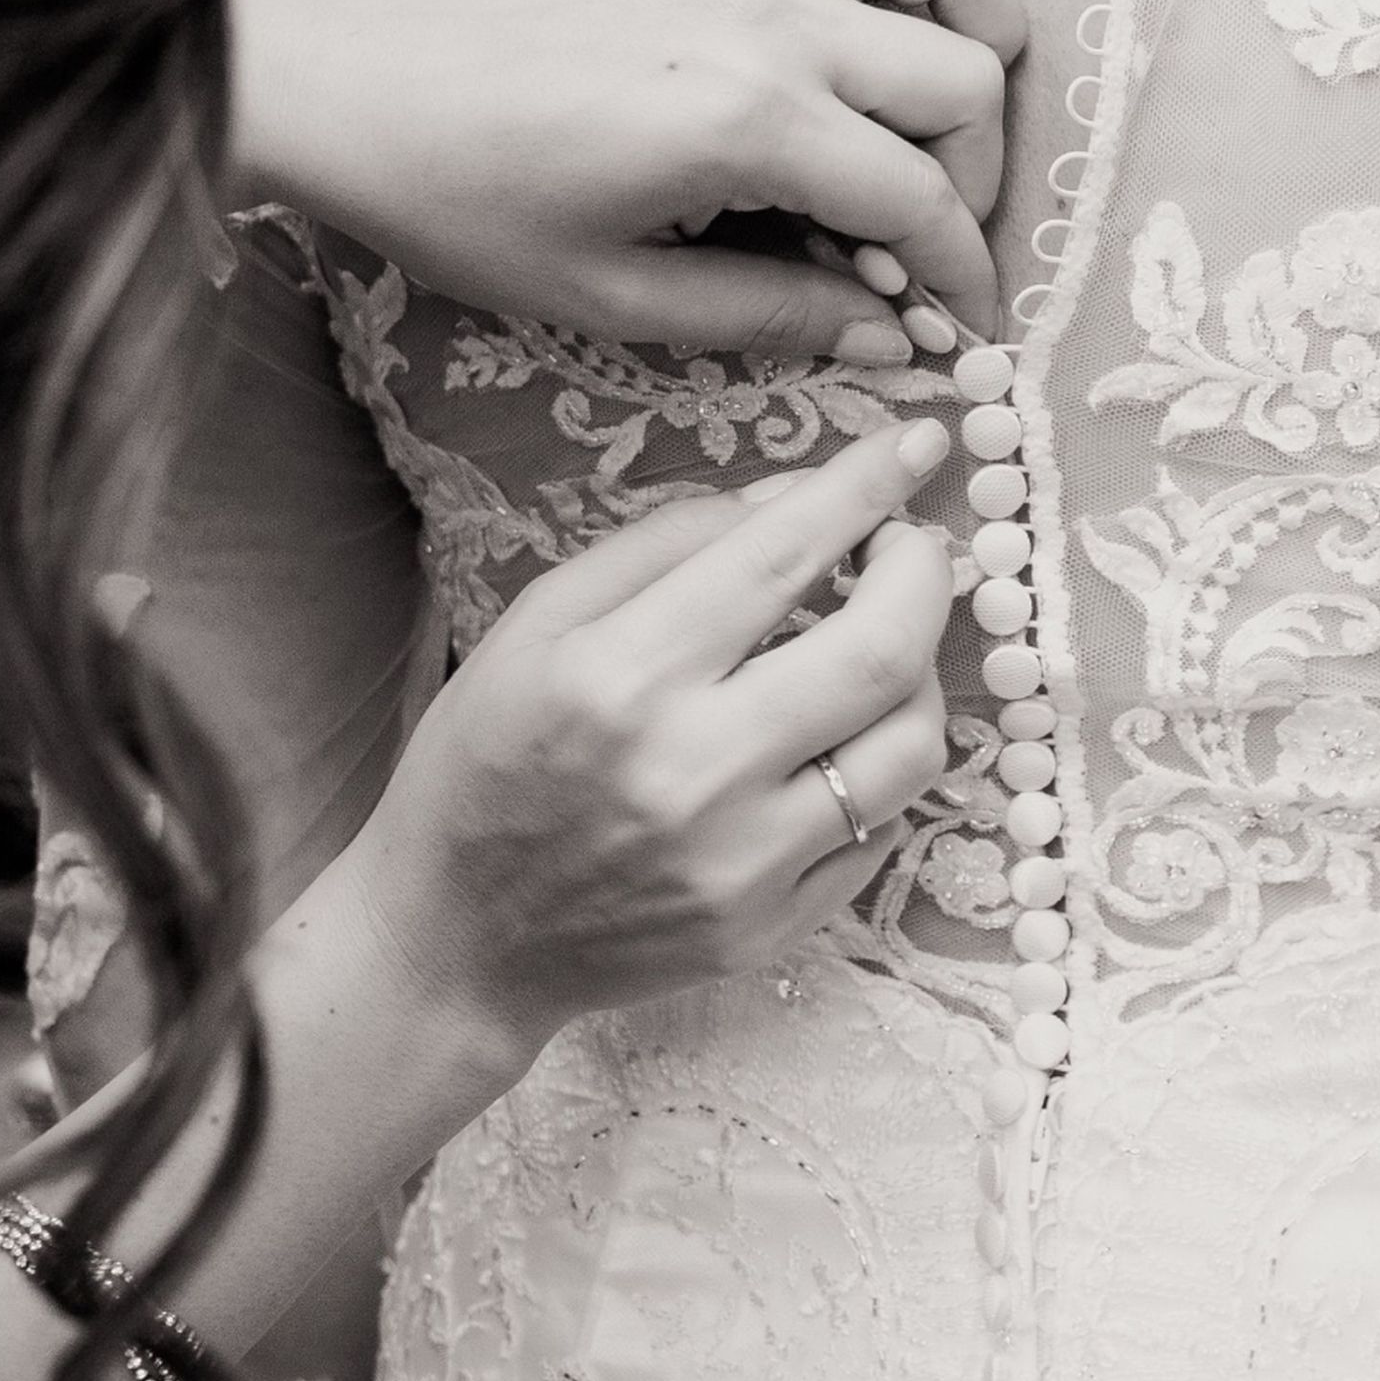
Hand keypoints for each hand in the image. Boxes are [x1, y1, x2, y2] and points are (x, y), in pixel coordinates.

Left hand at [230, 0, 1024, 348]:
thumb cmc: (478, 205)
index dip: (960, 276)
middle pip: (961, 78)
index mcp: (754, 124)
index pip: (922, 202)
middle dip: (970, 171)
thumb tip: (897, 338)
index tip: (959, 327)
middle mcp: (775, 19)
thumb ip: (777, 315)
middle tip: (916, 237)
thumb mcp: (622, 298)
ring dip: (961, 21)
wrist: (375, 94)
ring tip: (926, 103)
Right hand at [341, 418, 953, 1069]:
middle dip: (922, 573)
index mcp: (621, 676)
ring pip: (911, 745)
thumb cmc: (487, 760)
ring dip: (919, 671)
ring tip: (877, 645)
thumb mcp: (541, 621)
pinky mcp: (772, 925)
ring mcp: (742, 862)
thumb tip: (797, 495)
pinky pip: (885, 827)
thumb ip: (669, 542)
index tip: (917, 441)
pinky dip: (881, 763)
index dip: (866, 485)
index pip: (782, 556)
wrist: (457, 940)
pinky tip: (839, 738)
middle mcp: (693, 771)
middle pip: (881, 651)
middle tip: (906, 546)